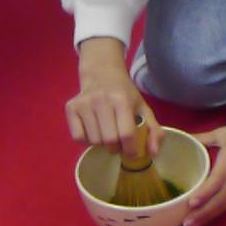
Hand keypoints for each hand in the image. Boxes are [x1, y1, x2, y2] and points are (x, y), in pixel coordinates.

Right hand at [65, 37, 160, 152]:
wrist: (102, 72)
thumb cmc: (125, 94)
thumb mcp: (143, 108)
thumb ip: (154, 131)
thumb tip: (153, 153)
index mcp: (122, 100)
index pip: (127, 134)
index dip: (131, 149)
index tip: (133, 152)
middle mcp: (101, 100)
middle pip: (109, 141)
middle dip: (116, 148)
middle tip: (119, 142)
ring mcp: (84, 104)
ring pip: (93, 141)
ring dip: (102, 144)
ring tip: (106, 132)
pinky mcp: (71, 108)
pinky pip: (78, 138)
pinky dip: (86, 140)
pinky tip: (93, 129)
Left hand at [184, 80, 225, 225]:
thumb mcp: (225, 132)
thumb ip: (203, 138)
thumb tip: (184, 139)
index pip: (217, 181)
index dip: (204, 194)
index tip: (190, 204)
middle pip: (221, 200)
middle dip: (204, 214)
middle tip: (186, 225)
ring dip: (210, 215)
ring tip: (194, 225)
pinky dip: (220, 209)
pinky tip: (209, 214)